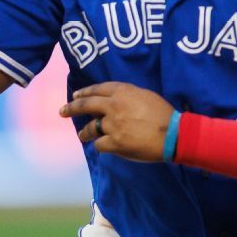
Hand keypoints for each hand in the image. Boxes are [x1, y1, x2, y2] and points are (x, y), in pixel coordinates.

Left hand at [60, 82, 175, 162]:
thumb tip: (114, 98)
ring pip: (91, 128)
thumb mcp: (145, 95)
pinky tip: (103, 147)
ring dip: (85, 133)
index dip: (85, 92)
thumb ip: (128, 95)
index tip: (76, 95)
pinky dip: (101, 146)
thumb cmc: (163, 114)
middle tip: (62, 111)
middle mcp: (113, 106)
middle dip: (72, 108)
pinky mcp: (115, 143)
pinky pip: (100, 145)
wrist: (173, 134)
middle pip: (86, 105)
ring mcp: (113, 125)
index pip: (97, 89)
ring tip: (82, 136)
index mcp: (122, 92)